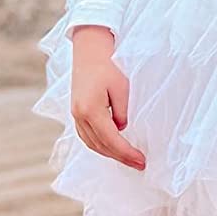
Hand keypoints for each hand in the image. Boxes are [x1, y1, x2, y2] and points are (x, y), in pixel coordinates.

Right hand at [70, 26, 146, 170]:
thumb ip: (122, 112)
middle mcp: (79, 116)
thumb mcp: (122, 88)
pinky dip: (100, 145)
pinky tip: (112, 148)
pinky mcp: (75, 112)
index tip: (142, 161)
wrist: (89, 51)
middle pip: (100, 146)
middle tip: (139, 164)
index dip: (127, 153)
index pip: (111, 140)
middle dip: (121, 157)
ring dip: (109, 153)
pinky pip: (87, 136)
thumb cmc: (108, 65)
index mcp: (90, 110)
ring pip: (91, 143)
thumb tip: (121, 129)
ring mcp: (75, 115)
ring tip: (128, 159)